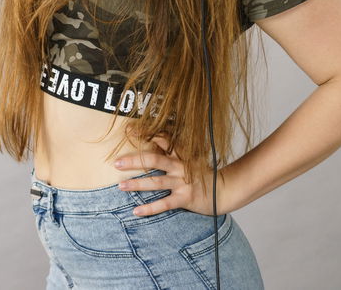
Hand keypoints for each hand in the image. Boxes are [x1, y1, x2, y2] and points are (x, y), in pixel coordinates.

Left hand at [113, 135, 233, 216]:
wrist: (224, 190)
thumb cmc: (202, 174)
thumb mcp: (189, 158)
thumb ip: (173, 151)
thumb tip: (153, 141)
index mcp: (180, 154)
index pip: (162, 139)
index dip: (145, 133)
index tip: (129, 129)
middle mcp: (180, 166)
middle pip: (154, 160)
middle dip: (134, 160)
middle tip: (116, 163)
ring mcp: (182, 183)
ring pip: (156, 182)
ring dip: (137, 184)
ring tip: (120, 185)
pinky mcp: (185, 198)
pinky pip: (164, 204)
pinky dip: (149, 209)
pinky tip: (136, 211)